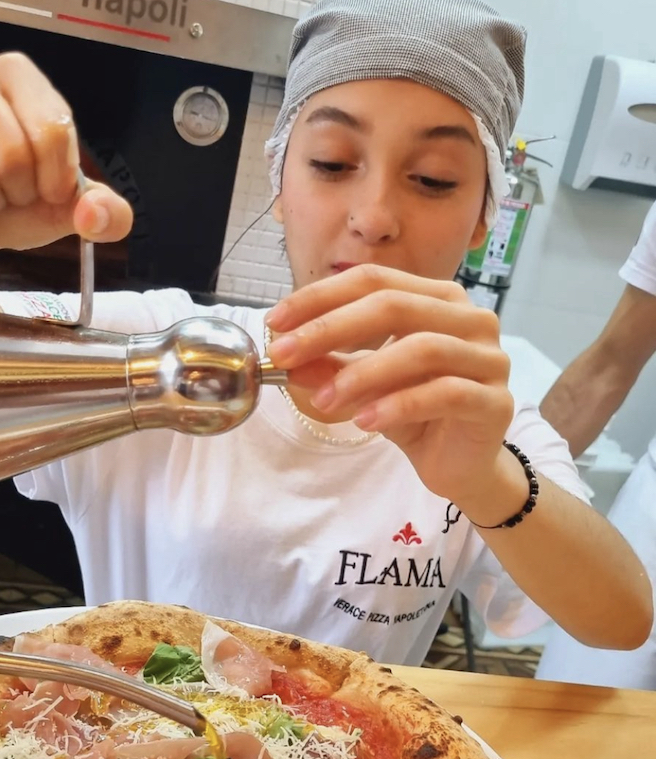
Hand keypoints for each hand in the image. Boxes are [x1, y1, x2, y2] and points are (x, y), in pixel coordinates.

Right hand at [0, 51, 132, 264]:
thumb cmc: (20, 201)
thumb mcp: (71, 208)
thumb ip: (108, 214)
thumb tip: (93, 215)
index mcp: (18, 75)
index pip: (51, 130)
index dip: (55, 181)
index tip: (48, 193)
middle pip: (10, 151)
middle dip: (18, 194)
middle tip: (10, 196)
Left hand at [265, 265, 516, 508]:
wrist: (460, 466)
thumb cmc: (414, 415)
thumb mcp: (362, 387)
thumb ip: (330, 366)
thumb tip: (285, 355)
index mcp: (437, 299)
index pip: (374, 280)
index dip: (320, 298)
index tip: (275, 324)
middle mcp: (470, 318)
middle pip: (395, 305)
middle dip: (332, 329)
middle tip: (287, 355)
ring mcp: (489, 357)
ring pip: (422, 349)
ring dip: (363, 374)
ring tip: (325, 401)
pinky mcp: (495, 401)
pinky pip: (446, 393)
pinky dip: (399, 405)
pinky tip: (365, 421)